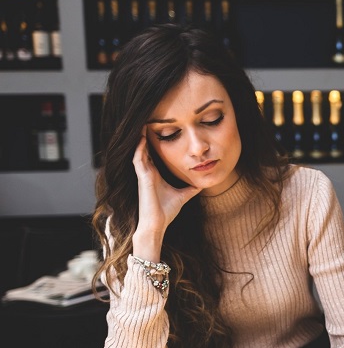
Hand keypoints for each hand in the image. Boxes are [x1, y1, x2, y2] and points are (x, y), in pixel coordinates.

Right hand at [131, 136, 200, 257]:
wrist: (158, 224)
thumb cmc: (166, 212)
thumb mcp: (183, 196)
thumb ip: (190, 189)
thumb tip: (201, 185)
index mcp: (155, 175)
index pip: (154, 155)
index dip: (155, 143)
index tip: (161, 131)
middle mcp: (148, 173)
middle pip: (146, 150)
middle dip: (147, 137)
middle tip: (150, 122)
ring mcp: (143, 175)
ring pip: (140, 152)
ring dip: (141, 139)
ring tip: (144, 124)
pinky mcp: (142, 178)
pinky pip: (138, 160)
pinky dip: (140, 149)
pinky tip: (143, 139)